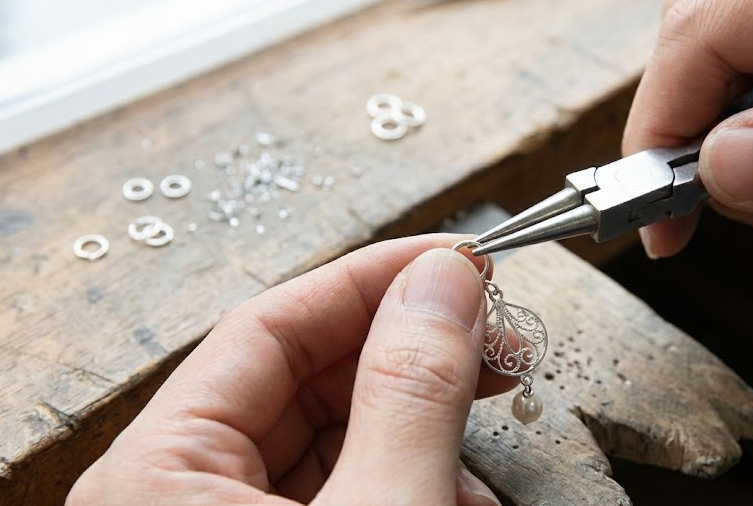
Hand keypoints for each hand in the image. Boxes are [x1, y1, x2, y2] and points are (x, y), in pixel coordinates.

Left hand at [66, 235, 511, 505]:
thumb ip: (408, 397)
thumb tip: (443, 283)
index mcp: (160, 475)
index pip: (269, 326)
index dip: (370, 279)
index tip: (452, 259)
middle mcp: (184, 495)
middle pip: (306, 377)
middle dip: (412, 351)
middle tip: (491, 329)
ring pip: (336, 435)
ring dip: (423, 420)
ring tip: (489, 413)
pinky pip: (348, 486)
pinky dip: (411, 474)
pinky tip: (460, 484)